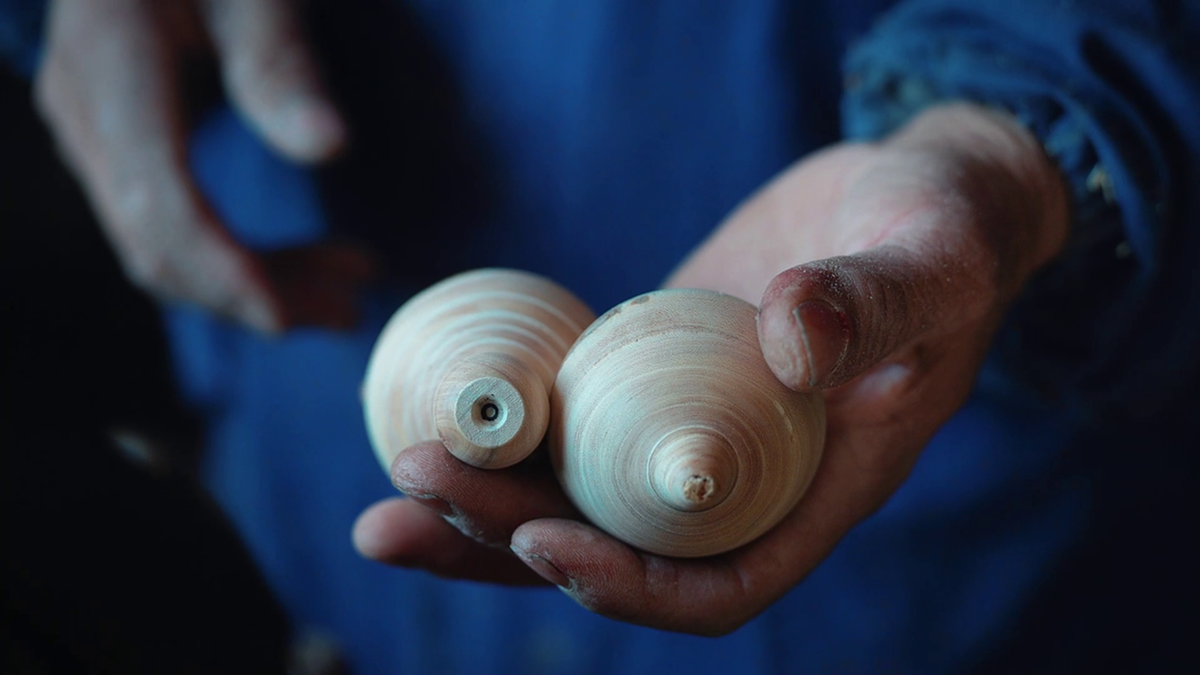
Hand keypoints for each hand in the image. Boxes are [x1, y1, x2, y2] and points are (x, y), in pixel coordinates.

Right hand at [35, 0, 372, 331]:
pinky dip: (234, 258)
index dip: (220, 273)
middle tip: (349, 310)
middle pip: (156, 241)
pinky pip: (166, 223)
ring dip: (254, 283)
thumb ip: (280, 61)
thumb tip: (330, 148)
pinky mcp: (117, 143)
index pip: (157, 200)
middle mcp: (85, 107)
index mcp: (111, 59)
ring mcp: (92, 129)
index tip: (289, 319)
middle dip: (254, 294)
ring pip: (161, 246)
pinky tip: (301, 264)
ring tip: (344, 294)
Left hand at [352, 104, 1068, 633]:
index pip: (720, 582)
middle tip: (416, 489)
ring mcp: (691, 429)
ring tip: (396, 479)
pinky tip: (437, 414)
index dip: (628, 586)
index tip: (541, 543)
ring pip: (579, 495)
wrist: (913, 198)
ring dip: (483, 502)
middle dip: (510, 536)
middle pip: (618, 547)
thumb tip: (794, 339)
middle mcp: (744, 477)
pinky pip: (574, 422)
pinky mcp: (655, 375)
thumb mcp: (934, 259)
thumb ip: (878, 303)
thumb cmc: (945, 235)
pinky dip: (508, 430)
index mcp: (818, 486)